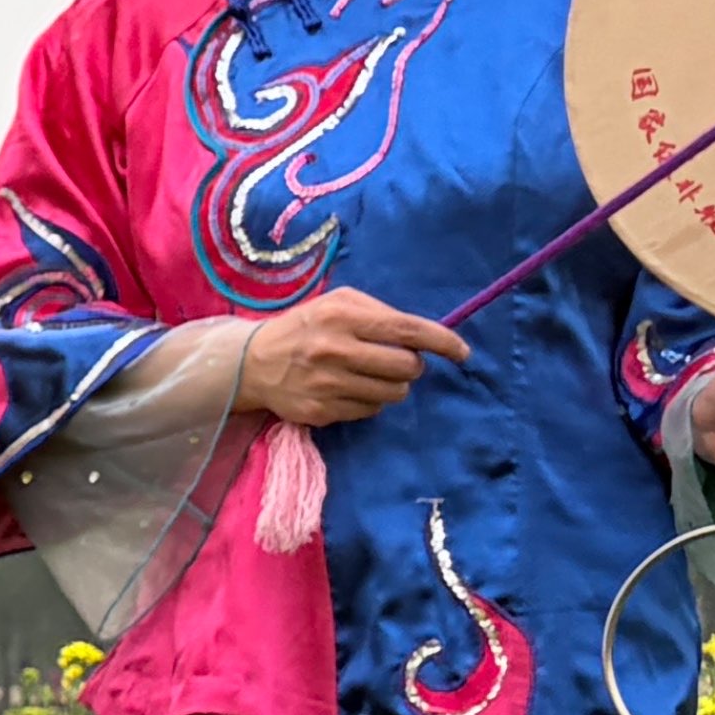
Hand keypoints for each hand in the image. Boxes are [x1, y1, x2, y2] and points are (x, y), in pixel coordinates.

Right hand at [240, 288, 469, 427]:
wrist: (251, 362)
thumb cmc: (305, 326)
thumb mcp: (338, 303)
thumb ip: (381, 314)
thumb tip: (425, 338)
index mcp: (342, 316)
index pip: (407, 330)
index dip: (442, 341)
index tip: (462, 352)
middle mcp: (335, 350)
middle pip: (406, 367)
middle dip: (412, 366)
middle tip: (398, 361)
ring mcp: (327, 384)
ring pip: (393, 393)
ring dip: (393, 385)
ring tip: (372, 375)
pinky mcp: (321, 411)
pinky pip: (370, 411)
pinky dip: (370, 401)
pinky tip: (350, 390)